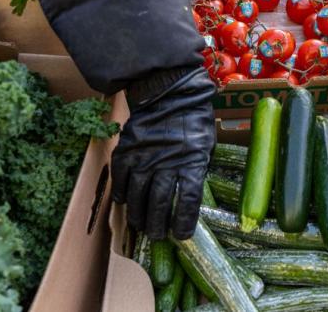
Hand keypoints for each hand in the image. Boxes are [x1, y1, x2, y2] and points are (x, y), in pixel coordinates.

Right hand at [111, 67, 215, 239]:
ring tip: (141, 225)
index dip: (183, 223)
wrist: (169, 92)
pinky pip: (121, 180)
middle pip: (159, 204)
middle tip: (157, 235)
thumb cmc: (194, 120)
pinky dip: (122, 194)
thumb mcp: (207, 146)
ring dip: (138, 215)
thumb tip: (189, 196)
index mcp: (191, 163)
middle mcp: (166, 164)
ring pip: (137, 197)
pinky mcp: (126, 151)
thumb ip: (198, 170)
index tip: (181, 236)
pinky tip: (125, 202)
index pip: (187, 202)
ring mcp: (143, 158)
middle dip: (157, 225)